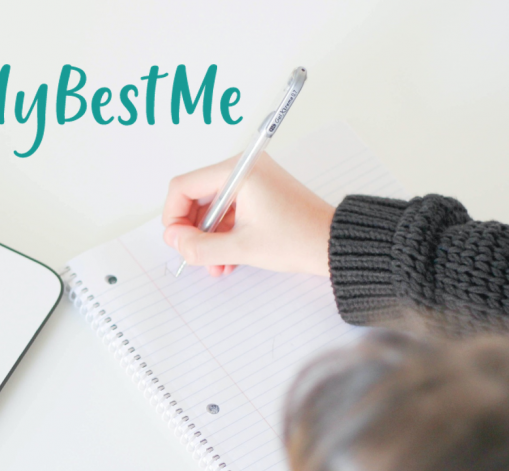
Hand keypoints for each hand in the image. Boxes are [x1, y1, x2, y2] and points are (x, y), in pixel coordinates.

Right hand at [162, 152, 334, 276]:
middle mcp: (244, 169)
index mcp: (238, 171)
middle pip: (196, 196)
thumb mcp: (241, 248)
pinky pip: (228, 211)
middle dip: (193, 230)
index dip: (174, 216)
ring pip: (212, 208)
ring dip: (208, 237)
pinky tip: (227, 259)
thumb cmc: (299, 239)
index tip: (177, 241)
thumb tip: (174, 240)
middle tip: (194, 254)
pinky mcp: (259, 193)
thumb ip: (200, 246)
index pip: (184, 186)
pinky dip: (223, 234)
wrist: (335, 244)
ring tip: (215, 264)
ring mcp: (252, 181)